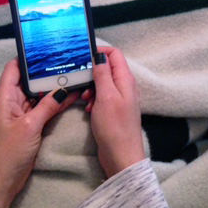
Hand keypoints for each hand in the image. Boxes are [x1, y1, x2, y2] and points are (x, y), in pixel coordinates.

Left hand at [0, 59, 79, 207]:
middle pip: (30, 80)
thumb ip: (48, 105)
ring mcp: (22, 114)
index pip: (14, 68)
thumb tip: (66, 88)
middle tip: (69, 59)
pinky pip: (45, 108)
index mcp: (5, 97)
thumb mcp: (30, 126)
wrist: (1, 183)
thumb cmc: (9, 152)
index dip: (28, 56)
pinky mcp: (31, 125)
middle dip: (48, 71)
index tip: (48, 47)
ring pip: (40, 94)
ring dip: (55, 88)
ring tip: (76, 74)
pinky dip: (57, 103)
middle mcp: (13, 102)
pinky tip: (73, 95)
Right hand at [81, 46, 145, 177]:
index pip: (115, 54)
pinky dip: (93, 100)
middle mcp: (125, 86)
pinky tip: (88, 109)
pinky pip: (102, 97)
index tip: (83, 57)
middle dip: (92, 73)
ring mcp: (120, 98)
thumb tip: (100, 55)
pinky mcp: (114, 110)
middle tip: (82, 84)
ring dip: (91, 88)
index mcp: (126, 79)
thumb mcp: (106, 96)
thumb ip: (103, 74)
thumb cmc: (114, 126)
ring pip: (102, 83)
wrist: (121, 156)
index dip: (100, 52)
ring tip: (86, 99)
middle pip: (107, 68)